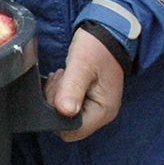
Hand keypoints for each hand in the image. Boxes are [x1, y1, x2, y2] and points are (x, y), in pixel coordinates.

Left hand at [44, 27, 124, 142]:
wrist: (106, 33)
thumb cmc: (97, 48)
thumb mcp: (82, 65)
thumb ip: (72, 88)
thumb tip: (64, 111)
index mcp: (103, 110)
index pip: (73, 131)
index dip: (58, 116)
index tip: (59, 91)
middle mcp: (100, 114)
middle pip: (67, 125)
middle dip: (56, 104)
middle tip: (60, 79)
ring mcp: (94, 108)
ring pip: (64, 115)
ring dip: (57, 96)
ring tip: (63, 76)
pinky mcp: (87, 100)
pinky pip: (67, 106)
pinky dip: (60, 93)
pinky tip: (63, 79)